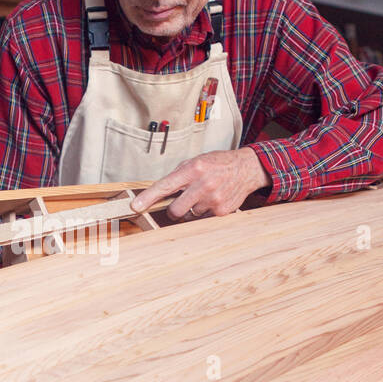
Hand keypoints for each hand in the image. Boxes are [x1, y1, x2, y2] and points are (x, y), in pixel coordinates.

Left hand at [131, 146, 270, 219]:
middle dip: (174, 209)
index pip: (165, 186)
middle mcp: (203, 184)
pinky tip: (213, 200)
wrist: (246, 168)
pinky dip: (204, 213)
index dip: (148, 198)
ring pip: (189, 216)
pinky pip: (203, 220)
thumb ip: (178, 175)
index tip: (136, 207)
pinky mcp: (222, 211)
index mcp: (193, 169)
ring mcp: (213, 199)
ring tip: (204, 195)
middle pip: (175, 210)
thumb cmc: (218, 164)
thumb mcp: (196, 161)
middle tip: (182, 201)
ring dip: (192, 209)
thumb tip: (158, 191)